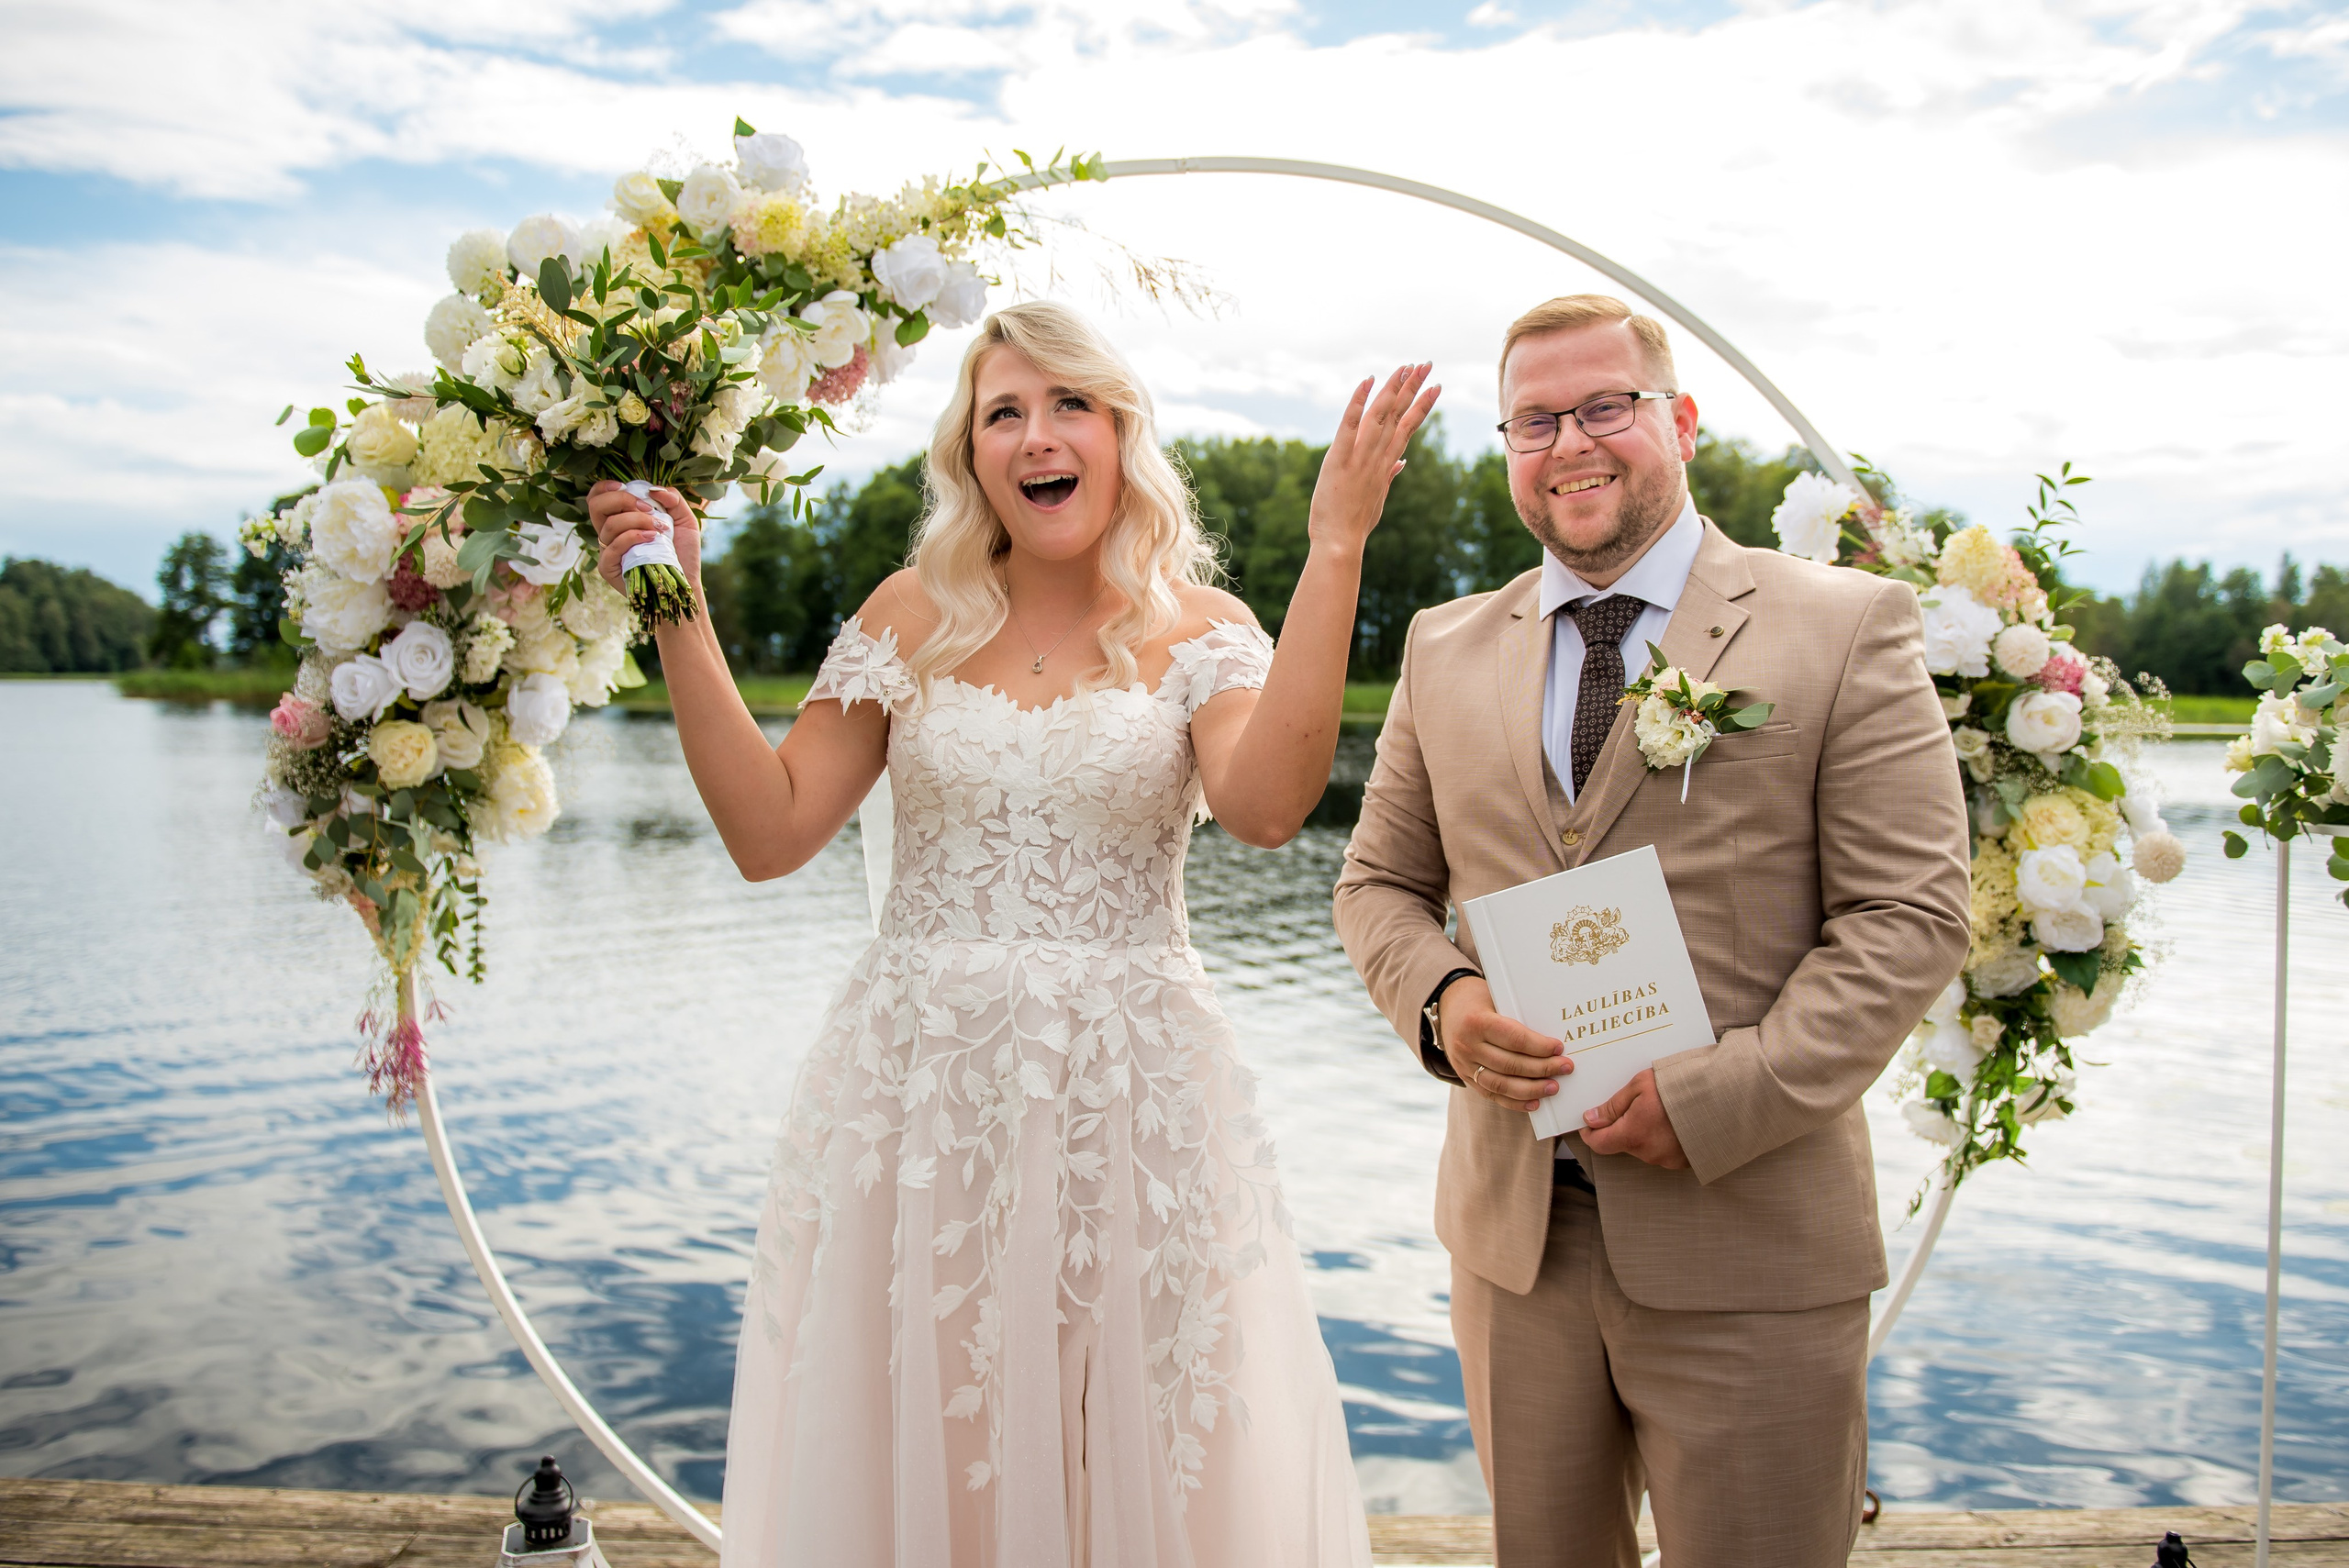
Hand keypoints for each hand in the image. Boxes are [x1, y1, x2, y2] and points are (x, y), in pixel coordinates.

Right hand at [586, 479, 700, 595]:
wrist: (685, 582)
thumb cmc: (682, 552)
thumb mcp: (684, 519)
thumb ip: (673, 499)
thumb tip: (654, 489)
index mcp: (620, 518)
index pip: (597, 498)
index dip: (604, 487)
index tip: (623, 486)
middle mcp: (609, 533)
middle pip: (596, 506)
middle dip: (622, 500)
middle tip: (648, 509)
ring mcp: (607, 550)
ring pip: (610, 525)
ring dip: (637, 520)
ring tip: (659, 528)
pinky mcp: (609, 567)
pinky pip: (613, 546)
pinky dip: (633, 536)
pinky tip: (651, 538)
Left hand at [1308, 363, 1439, 557]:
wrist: (1340, 543)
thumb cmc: (1355, 525)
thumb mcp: (1377, 499)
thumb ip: (1389, 476)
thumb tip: (1402, 462)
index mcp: (1386, 465)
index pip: (1408, 428)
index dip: (1422, 406)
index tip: (1435, 387)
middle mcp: (1378, 457)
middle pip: (1399, 415)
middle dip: (1414, 388)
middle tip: (1427, 364)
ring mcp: (1360, 457)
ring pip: (1380, 415)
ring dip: (1393, 388)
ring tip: (1406, 367)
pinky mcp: (1339, 459)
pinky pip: (1349, 425)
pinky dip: (1358, 402)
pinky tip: (1367, 381)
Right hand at [1438, 975, 1571, 1111]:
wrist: (1447, 1005)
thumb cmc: (1480, 999)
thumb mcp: (1496, 998)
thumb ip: (1517, 1017)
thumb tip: (1552, 1039)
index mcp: (1476, 1022)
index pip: (1514, 1039)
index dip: (1539, 1046)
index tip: (1559, 1048)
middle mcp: (1467, 1046)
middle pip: (1510, 1064)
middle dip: (1542, 1069)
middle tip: (1565, 1068)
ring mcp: (1464, 1065)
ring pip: (1502, 1085)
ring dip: (1531, 1089)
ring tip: (1553, 1087)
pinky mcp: (1465, 1077)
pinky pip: (1492, 1095)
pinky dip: (1515, 1102)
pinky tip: (1534, 1103)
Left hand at [1580, 1069, 1687, 1169]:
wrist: (1723, 1096)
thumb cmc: (1681, 1086)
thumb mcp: (1640, 1085)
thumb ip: (1613, 1105)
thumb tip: (1592, 1119)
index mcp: (1633, 1135)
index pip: (1599, 1144)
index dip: (1591, 1133)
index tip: (1590, 1122)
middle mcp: (1648, 1153)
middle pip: (1623, 1143)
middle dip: (1622, 1126)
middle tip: (1633, 1104)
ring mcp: (1668, 1160)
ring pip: (1644, 1147)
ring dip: (1644, 1132)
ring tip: (1659, 1110)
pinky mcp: (1684, 1161)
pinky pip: (1664, 1151)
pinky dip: (1663, 1139)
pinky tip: (1673, 1121)